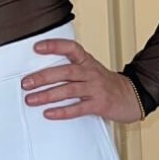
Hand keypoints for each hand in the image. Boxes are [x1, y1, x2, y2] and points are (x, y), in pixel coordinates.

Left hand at [20, 38, 142, 122]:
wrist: (132, 96)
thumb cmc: (107, 84)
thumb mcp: (91, 70)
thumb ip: (73, 68)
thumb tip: (43, 72)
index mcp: (88, 61)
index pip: (71, 48)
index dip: (54, 46)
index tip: (37, 48)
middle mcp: (91, 73)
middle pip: (65, 72)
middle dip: (43, 77)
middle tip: (26, 83)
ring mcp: (96, 89)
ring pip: (69, 90)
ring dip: (48, 95)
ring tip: (31, 99)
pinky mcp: (99, 105)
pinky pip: (78, 108)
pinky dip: (62, 111)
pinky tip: (49, 113)